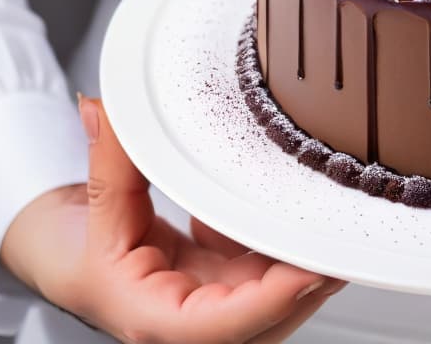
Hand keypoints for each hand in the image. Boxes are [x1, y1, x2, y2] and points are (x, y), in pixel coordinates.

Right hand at [1, 97, 344, 342]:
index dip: (275, 299)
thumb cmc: (91, 260)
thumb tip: (108, 109)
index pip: (224, 325)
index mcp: (159, 322)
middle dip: (314, 268)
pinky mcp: (245, 286)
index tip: (311, 268)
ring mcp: (229, 307)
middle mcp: (201, 327)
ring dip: (312, 250)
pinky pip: (284, 264)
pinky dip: (295, 236)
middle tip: (343, 223)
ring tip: (338, 206)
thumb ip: (112, 162)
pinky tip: (303, 204)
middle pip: (275, 310)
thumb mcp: (97, 214)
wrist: (87, 271)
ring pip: (290, 291)